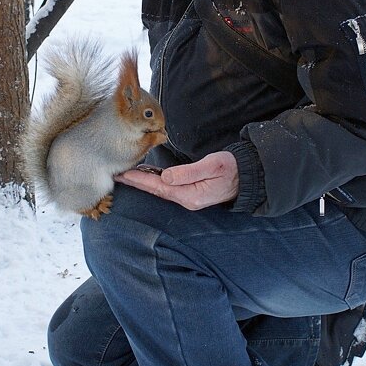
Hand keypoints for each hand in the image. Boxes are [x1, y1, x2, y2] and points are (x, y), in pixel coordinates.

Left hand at [116, 151, 238, 209]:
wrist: (246, 176)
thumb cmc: (231, 168)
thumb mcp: (212, 166)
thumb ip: (188, 172)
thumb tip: (166, 176)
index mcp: (191, 195)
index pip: (159, 187)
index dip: (141, 180)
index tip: (125, 174)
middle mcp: (188, 200)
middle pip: (157, 190)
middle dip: (137, 183)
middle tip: (119, 175)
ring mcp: (189, 198)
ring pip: (161, 190)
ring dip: (145, 182)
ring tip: (128, 175)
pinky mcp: (192, 193)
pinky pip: (168, 188)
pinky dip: (155, 182)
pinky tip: (148, 177)